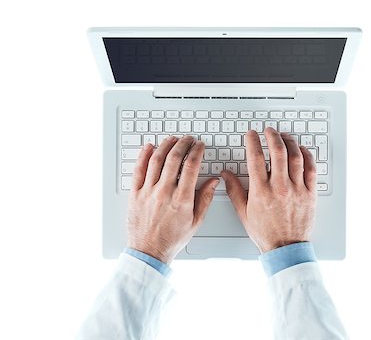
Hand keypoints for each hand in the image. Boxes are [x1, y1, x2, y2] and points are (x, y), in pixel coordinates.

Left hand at [127, 136, 218, 263]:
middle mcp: (165, 193)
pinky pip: (138, 170)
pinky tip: (149, 147)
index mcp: (182, 200)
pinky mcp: (135, 194)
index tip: (200, 146)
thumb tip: (214, 181)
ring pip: (156, 160)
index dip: (197, 151)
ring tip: (172, 140)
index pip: (192, 166)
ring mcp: (148, 192)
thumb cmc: (172, 239)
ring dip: (165, 145)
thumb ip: (205, 199)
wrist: (149, 251)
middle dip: (183, 144)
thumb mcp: (196, 221)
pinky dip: (143, 155)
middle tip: (188, 139)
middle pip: (174, 158)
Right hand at [221, 128, 316, 252]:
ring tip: (284, 136)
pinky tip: (301, 150)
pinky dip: (307, 156)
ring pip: (295, 157)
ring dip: (289, 142)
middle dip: (272, 136)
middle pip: (278, 152)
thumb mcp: (244, 212)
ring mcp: (297, 190)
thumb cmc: (265, 233)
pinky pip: (311, 169)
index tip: (251, 135)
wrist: (286, 248)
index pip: (256, 158)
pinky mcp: (310, 194)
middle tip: (268, 131)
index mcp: (261, 191)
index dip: (252, 142)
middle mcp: (280, 188)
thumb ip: (234, 190)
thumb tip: (226, 174)